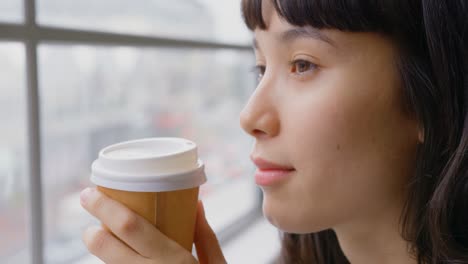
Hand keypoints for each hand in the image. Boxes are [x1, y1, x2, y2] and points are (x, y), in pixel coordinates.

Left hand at [80, 188, 225, 263]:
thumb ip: (205, 235)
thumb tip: (195, 203)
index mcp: (174, 260)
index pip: (130, 227)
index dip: (105, 208)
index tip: (91, 194)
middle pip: (105, 247)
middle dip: (91, 229)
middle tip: (90, 215)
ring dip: (102, 250)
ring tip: (107, 238)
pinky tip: (122, 260)